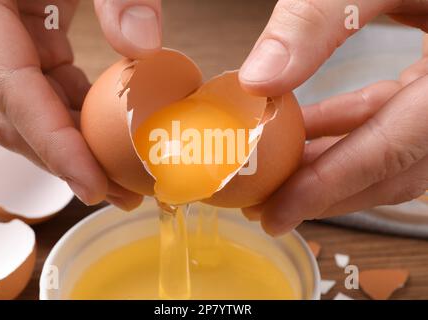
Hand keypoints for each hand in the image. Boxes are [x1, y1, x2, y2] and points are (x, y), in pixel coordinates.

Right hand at [0, 0, 161, 210]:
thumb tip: (143, 46)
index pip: (11, 92)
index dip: (53, 145)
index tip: (93, 185)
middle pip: (17, 117)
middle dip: (66, 162)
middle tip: (120, 194)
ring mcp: (5, 41)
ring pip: (32, 111)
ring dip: (76, 149)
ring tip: (123, 179)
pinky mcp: (28, 43)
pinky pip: (49, 91)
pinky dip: (80, 119)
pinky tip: (112, 137)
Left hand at [239, 0, 427, 235]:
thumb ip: (320, 18)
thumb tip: (256, 79)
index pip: (394, 151)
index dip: (332, 186)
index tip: (278, 212)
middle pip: (394, 170)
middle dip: (328, 192)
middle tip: (269, 208)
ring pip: (395, 154)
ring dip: (334, 165)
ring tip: (279, 175)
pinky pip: (394, 123)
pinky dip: (348, 131)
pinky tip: (307, 130)